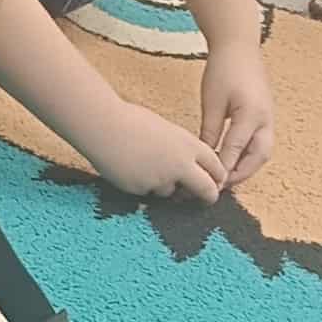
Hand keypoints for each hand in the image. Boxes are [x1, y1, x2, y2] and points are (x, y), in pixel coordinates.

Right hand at [79, 98, 226, 203]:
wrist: (103, 127)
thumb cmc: (131, 121)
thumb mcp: (166, 130)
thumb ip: (180, 149)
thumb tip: (186, 166)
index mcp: (189, 144)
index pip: (216, 166)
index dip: (218, 177)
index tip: (216, 183)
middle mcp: (181, 164)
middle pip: (206, 189)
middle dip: (208, 197)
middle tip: (206, 200)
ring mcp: (162, 179)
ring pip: (171, 192)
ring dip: (164, 186)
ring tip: (143, 165)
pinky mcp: (142, 189)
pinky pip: (147, 192)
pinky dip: (141, 184)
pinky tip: (128, 168)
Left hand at [200, 42, 276, 185]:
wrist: (240, 47)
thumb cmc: (223, 70)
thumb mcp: (211, 102)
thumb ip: (209, 131)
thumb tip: (204, 157)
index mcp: (251, 115)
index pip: (236, 150)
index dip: (223, 169)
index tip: (210, 184)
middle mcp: (266, 118)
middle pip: (258, 156)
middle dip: (241, 173)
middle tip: (221, 186)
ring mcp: (269, 116)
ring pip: (262, 151)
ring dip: (247, 166)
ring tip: (226, 178)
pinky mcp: (266, 115)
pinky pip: (261, 141)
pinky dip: (249, 154)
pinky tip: (232, 160)